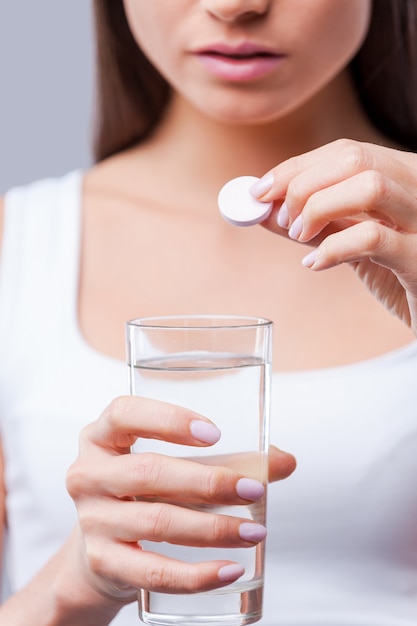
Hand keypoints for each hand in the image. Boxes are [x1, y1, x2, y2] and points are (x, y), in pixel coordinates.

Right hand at [66, 396, 294, 602]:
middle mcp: (88, 474)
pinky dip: (196, 574)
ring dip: (212, 528)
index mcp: (103, 437)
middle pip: (147, 472)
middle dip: (208, 482)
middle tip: (254, 489)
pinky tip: (231, 569)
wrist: (104, 546)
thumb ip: (228, 458)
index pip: (124, 414)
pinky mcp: (103, 561)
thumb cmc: (147, 492)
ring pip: (156, 522)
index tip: (215, 433)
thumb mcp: (175, 464)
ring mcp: (92, 519)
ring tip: (254, 530)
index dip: (168, 419)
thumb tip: (283, 462)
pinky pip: (153, 571)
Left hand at [253, 139, 416, 334]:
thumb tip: (265, 210)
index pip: (346, 152)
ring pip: (370, 186)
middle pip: (355, 159)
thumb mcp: (353, 243)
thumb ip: (314, 225)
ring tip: (299, 236)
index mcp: (404, 176)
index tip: (260, 191)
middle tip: (282, 218)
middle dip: (303, 184)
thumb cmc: (399, 276)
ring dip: (319, 208)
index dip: (296, 168)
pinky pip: (372, 238)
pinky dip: (332, 247)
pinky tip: (315, 262)